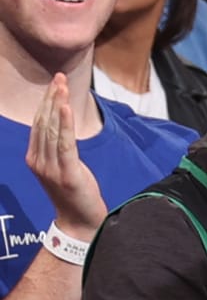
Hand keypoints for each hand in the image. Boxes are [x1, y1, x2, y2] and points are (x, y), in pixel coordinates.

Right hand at [27, 73, 107, 237]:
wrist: (79, 222)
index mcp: (34, 158)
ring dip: (58, 105)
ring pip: (52, 129)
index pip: (38, 124)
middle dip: (52, 98)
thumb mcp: (60, 166)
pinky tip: (66, 107)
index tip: (55, 83)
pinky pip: (64, 143)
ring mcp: (50, 168)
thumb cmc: (73, 192)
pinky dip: (65, 123)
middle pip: (43, 123)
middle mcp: (38, 161)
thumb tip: (61, 123)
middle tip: (59, 77)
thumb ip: (56, 147)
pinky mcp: (67, 172)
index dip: (45, 102)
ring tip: (63, 85)